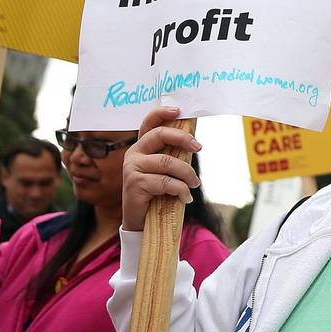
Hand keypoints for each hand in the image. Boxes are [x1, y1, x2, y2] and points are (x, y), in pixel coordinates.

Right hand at [121, 106, 200, 231]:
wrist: (140, 221)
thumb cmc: (157, 193)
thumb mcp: (165, 171)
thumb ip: (173, 156)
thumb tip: (194, 142)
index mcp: (141, 147)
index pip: (149, 123)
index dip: (161, 113)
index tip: (178, 110)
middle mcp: (134, 153)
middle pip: (160, 135)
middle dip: (183, 138)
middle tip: (198, 147)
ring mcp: (132, 168)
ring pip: (167, 162)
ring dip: (187, 173)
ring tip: (194, 184)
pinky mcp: (135, 183)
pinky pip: (166, 182)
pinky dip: (181, 190)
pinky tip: (186, 198)